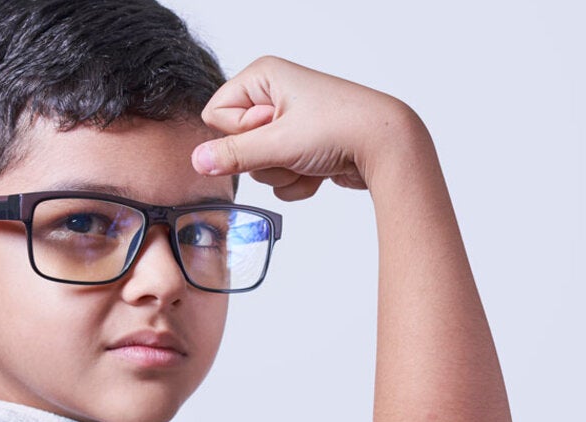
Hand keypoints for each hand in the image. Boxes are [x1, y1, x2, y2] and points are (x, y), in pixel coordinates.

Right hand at [192, 56, 419, 200]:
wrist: (388, 147)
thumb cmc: (342, 128)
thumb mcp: (279, 142)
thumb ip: (233, 154)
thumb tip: (197, 161)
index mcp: (263, 77)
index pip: (216, 115)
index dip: (239, 134)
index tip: (273, 129)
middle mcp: (276, 96)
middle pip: (238, 143)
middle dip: (266, 157)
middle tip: (295, 147)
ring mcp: (292, 124)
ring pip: (261, 164)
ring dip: (284, 171)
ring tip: (311, 158)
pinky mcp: (306, 148)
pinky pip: (283, 176)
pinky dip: (300, 181)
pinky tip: (320, 171)